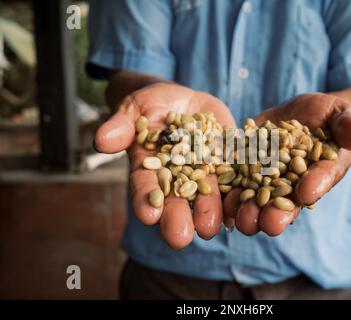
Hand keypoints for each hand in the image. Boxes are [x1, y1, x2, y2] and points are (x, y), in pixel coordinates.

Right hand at [94, 83, 235, 249]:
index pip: (144, 187)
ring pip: (208, 197)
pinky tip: (243, 209)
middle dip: (177, 219)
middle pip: (176, 201)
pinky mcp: (228, 163)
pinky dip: (239, 194)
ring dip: (210, 213)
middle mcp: (178, 178)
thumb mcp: (135, 108)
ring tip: (213, 228)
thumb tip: (100, 141)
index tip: (148, 216)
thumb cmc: (152, 104)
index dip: (145, 201)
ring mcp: (205, 173)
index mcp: (150, 168)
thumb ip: (122, 125)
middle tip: (180, 239)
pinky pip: (236, 179)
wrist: (184, 101)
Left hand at [223, 93, 350, 235]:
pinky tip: (221, 206)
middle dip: (278, 214)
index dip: (316, 184)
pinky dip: (228, 198)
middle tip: (270, 224)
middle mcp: (296, 184)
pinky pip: (236, 189)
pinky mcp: (245, 173)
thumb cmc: (323, 113)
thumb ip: (349, 124)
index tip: (307, 191)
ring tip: (242, 220)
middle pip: (288, 202)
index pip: (322, 178)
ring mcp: (269, 182)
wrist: (294, 114)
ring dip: (250, 213)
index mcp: (323, 171)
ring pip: (259, 203)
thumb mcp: (338, 111)